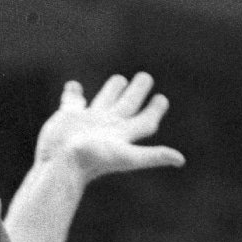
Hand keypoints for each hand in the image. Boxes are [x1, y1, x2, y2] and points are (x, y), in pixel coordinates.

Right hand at [35, 74, 184, 179]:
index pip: (144, 120)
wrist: (60, 164)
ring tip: (119, 79)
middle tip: (145, 77)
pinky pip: (72, 101)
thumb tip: (181, 160)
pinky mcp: (67, 117)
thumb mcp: (127, 157)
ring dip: (112, 90)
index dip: (155, 110)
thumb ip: (152, 156)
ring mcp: (87, 122)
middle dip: (137, 92)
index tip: (161, 99)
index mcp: (123, 134)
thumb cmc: (93, 160)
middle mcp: (107, 127)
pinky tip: (74, 87)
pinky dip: (73, 93)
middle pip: (127, 106)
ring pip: (103, 101)